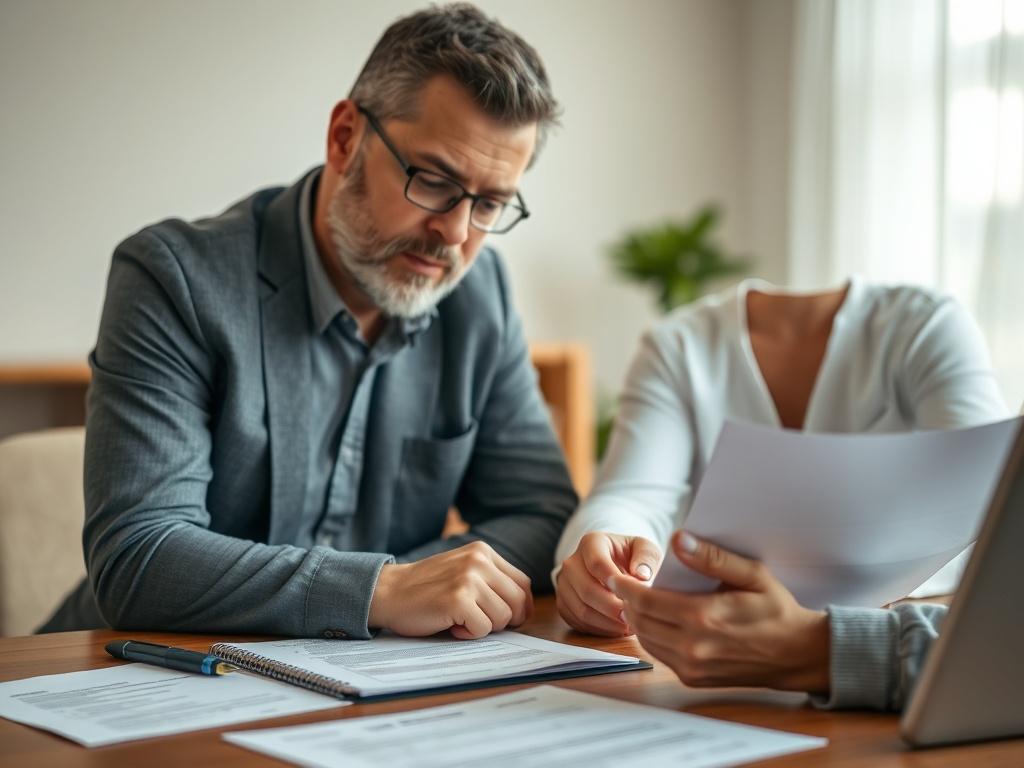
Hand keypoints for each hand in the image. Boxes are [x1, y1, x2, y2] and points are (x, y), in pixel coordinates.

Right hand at [368, 541, 532, 639]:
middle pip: (519, 602)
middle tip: (481, 623)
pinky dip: (470, 634)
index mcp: (483, 551)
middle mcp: (479, 560)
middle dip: (506, 621)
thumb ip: (490, 581)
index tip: (507, 620)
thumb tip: (524, 609)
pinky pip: (484, 628)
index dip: (521, 607)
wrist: (387, 592)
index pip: (523, 583)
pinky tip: (452, 625)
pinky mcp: (458, 599)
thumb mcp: (462, 571)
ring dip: (484, 628)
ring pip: (503, 617)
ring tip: (461, 620)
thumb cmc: (426, 589)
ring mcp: (469, 578)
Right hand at [556, 532, 661, 635]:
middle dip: (612, 608)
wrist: (615, 565)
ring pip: (581, 610)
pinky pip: (578, 622)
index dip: (614, 582)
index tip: (632, 596)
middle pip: (586, 590)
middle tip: (633, 618)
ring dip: (607, 623)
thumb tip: (642, 576)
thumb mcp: (645, 549)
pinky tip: (617, 629)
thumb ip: (647, 558)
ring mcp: (564, 584)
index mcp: (591, 542)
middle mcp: (572, 562)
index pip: (597, 563)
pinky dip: (599, 630)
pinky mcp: (563, 603)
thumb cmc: (632, 557)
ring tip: (628, 626)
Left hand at [610, 531, 829, 692]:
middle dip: (626, 601)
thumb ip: (712, 558)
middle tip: (621, 585)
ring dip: (637, 620)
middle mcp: (693, 646)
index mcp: (703, 617)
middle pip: (640, 621)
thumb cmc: (776, 609)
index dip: (624, 586)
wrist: (798, 654)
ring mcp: (693, 666)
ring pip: (646, 640)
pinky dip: (652, 637)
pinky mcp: (695, 678)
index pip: (646, 600)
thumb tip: (679, 539)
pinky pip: (660, 655)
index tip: (613, 574)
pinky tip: (656, 622)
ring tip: (636, 601)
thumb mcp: (751, 574)